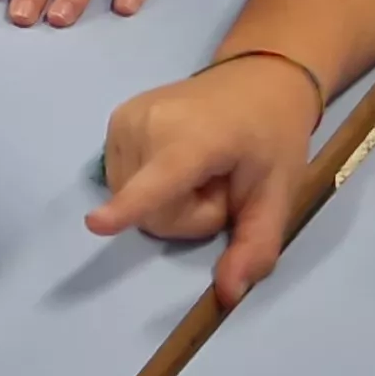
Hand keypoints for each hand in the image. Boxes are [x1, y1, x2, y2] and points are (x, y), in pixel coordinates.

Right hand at [86, 52, 322, 304]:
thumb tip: (228, 295)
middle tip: (218, 184)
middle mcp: (150, 122)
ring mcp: (126, 117)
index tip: (95, 224)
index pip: (159, 181)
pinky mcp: (114, 120)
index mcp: (198, 138)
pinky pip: (121, 182)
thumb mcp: (279, 195)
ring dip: (167, 201)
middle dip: (186, 216)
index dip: (128, 207)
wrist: (257, 80)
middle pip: (152, 214)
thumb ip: (255, 246)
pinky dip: (147, 182)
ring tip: (198, 169)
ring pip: (131, 200)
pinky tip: (175, 160)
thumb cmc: (271, 138)